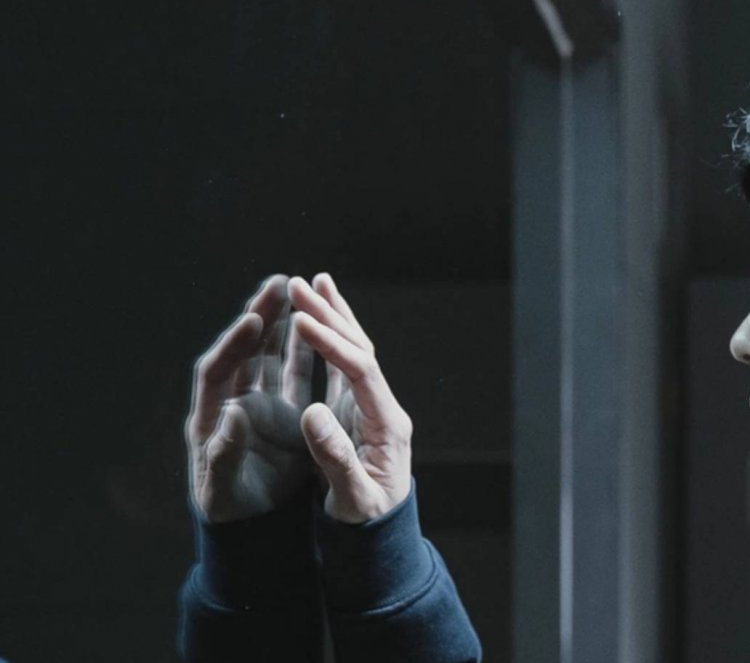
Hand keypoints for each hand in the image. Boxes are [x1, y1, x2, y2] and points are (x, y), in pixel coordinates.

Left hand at [186, 274, 314, 522]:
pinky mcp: (289, 416)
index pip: (218, 370)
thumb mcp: (221, 490)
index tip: (252, 320)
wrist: (253, 531)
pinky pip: (297, 374)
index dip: (234, 345)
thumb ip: (223, 454)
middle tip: (278, 283)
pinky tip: (317, 326)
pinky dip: (305, 350)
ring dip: (283, 324)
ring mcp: (265, 406)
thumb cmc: (229, 512)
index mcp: (211, 417)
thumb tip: (231, 416)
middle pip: (246, 351)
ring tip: (296, 289)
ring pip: (273, 356)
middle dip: (260, 317)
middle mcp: (237, 403)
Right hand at [287, 273, 413, 523]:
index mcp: (386, 425)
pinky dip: (332, 337)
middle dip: (330, 316)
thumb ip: (335, 457)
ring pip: (356, 349)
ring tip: (314, 282)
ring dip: (334, 316)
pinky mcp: (359, 409)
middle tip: (297, 284)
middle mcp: (384, 407)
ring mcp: (374, 404)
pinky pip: (347, 363)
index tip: (300, 320)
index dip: (330, 344)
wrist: (382, 533)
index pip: (360, 371)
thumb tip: (313, 412)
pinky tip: (318, 317)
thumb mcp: (351, 498)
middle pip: (360, 350)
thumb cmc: (365, 521)